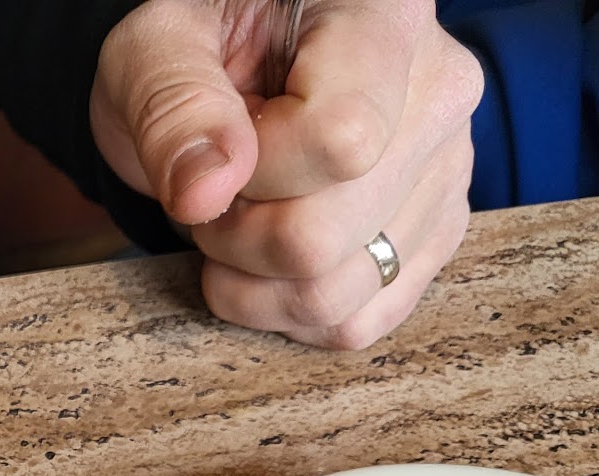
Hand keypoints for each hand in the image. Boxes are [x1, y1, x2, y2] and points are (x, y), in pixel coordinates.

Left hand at [89, 0, 482, 348]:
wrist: (232, 71)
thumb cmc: (196, 49)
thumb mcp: (152, 51)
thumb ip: (172, 106)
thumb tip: (207, 191)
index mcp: (382, 14)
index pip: (340, 141)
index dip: (253, 171)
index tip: (220, 144)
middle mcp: (439, 88)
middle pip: (326, 236)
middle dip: (235, 234)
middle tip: (215, 186)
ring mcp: (446, 168)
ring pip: (339, 294)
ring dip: (254, 281)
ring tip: (239, 215)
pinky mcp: (436, 231)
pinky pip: (358, 322)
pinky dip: (290, 311)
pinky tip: (267, 260)